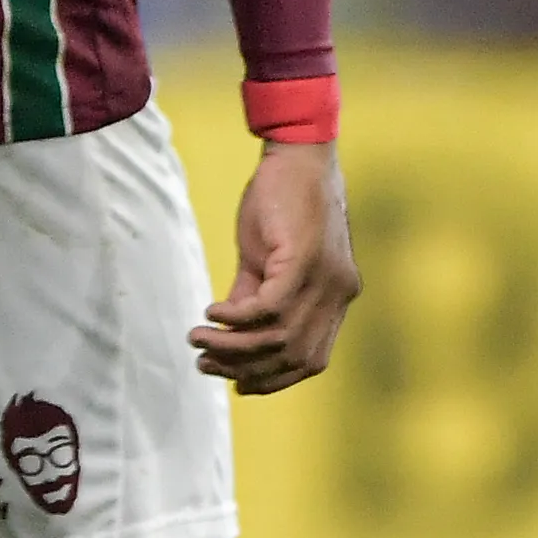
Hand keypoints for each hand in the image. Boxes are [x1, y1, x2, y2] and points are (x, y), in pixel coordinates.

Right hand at [190, 139, 359, 395]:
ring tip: (198, 340)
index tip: (235, 383)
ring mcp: (326, 280)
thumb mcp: (266, 256)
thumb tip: (232, 330)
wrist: (298, 155)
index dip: (274, 379)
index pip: (311, 359)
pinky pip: (269, 307)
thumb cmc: (282, 200)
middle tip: (205, 363)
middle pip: (294, 356)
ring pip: (279, 337)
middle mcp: (339, 296)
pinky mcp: (304, 261)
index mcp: (336, 298)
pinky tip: (211, 314)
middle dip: (247, 369)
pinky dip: (237, 319)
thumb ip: (253, 293)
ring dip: (234, 347)